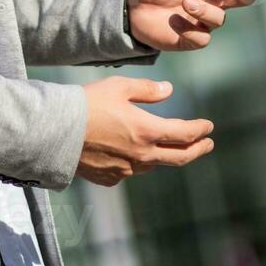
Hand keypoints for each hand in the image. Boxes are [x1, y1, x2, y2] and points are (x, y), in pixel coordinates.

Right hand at [76, 77, 214, 185]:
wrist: (56, 131)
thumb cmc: (88, 104)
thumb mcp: (119, 87)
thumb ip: (147, 90)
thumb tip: (169, 91)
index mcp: (147, 131)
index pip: (184, 134)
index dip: (200, 130)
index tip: (209, 127)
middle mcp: (141, 155)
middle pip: (178, 157)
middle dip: (197, 150)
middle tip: (208, 144)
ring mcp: (126, 169)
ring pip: (153, 164)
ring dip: (165, 155)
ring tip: (169, 146)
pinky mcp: (110, 178)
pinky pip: (130, 171)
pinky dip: (137, 162)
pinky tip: (132, 153)